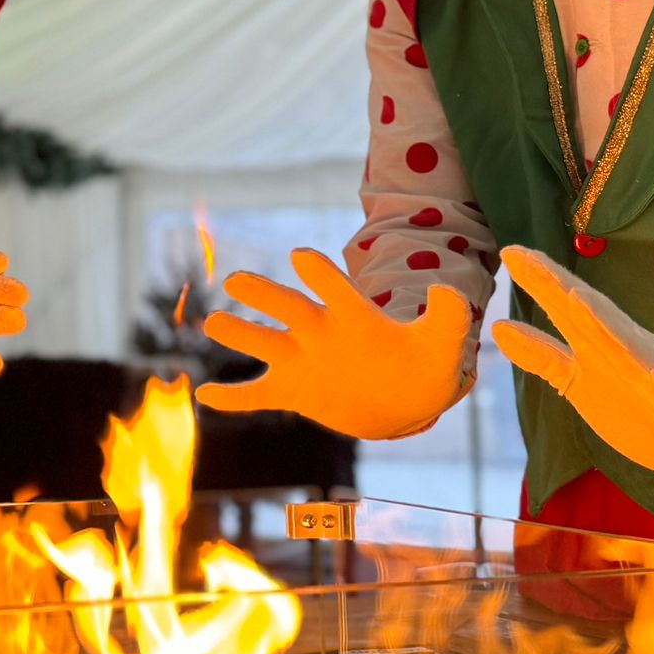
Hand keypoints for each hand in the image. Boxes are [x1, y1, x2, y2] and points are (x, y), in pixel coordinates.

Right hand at [193, 248, 474, 439]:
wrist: (404, 397)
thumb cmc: (424, 363)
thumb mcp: (443, 343)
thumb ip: (448, 317)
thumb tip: (447, 290)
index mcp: (353, 316)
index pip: (335, 291)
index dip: (320, 274)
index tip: (301, 256)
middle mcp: (320, 332)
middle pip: (288, 308)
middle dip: (263, 295)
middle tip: (236, 279)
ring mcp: (303, 361)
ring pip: (264, 344)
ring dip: (239, 334)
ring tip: (213, 323)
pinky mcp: (293, 391)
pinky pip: (257, 394)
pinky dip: (232, 398)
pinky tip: (205, 395)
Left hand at [490, 246, 653, 499]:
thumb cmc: (646, 405)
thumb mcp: (584, 379)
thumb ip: (544, 355)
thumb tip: (498, 329)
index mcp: (603, 353)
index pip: (567, 312)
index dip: (539, 284)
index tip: (509, 252)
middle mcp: (629, 358)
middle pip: (589, 317)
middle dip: (556, 287)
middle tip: (522, 255)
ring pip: (630, 350)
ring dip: (605, 325)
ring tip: (577, 299)